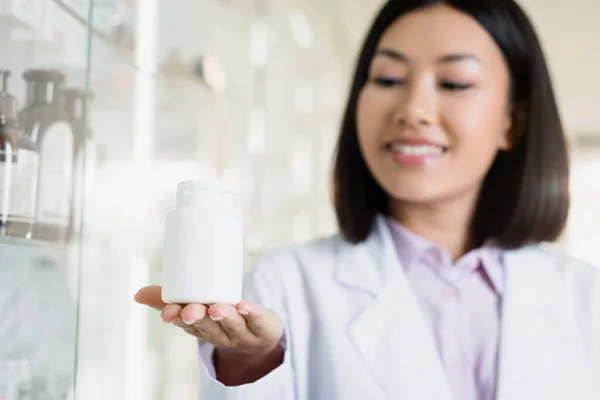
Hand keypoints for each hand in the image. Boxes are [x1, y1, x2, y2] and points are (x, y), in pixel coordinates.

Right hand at [134, 286, 283, 355]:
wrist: (262, 339)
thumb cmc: (222, 319)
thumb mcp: (196, 309)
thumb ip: (169, 299)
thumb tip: (138, 294)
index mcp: (203, 327)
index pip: (187, 325)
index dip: (178, 319)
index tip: (168, 313)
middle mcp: (221, 333)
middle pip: (209, 327)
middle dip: (198, 319)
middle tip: (191, 311)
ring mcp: (243, 332)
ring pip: (232, 324)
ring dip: (224, 316)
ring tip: (216, 308)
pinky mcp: (263, 326)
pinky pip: (258, 320)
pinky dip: (251, 313)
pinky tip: (244, 306)